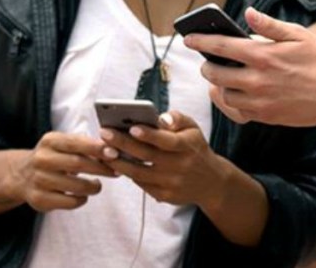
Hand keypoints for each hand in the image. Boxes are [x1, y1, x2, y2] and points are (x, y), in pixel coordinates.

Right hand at [16, 132, 115, 211]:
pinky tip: (83, 195)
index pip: (76, 143)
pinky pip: (70, 202)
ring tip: (97, 185)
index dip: (97, 148)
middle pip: (78, 164)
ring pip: (76, 186)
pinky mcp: (39, 199)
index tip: (114, 153)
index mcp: (50, 141)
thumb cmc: (54, 158)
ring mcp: (38, 180)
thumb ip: (85, 146)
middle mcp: (41, 159)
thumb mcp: (64, 145)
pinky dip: (81, 199)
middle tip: (116, 171)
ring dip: (93, 187)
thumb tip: (112, 150)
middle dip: (101, 168)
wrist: (22, 176)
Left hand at [99, 111, 229, 208]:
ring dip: (119, 161)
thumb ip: (177, 118)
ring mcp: (172, 183)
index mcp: (188, 146)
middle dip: (123, 143)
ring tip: (104, 150)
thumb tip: (160, 118)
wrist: (211, 182)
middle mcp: (180, 166)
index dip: (149, 135)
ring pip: (139, 172)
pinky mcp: (165, 196)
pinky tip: (116, 164)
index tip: (132, 127)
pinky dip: (128, 173)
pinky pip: (141, 184)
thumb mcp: (193, 128)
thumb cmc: (195, 149)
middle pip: (147, 155)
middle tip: (104, 134)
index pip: (166, 141)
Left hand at [184, 7, 315, 125]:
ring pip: (224, 94)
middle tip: (208, 61)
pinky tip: (235, 94)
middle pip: (215, 72)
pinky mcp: (265, 116)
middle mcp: (258, 80)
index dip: (200, 40)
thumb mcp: (297, 35)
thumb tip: (247, 13)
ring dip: (218, 85)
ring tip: (222, 78)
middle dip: (207, 65)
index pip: (220, 46)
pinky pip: (237, 111)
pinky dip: (231, 102)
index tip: (188, 38)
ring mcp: (260, 101)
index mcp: (263, 55)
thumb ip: (269, 25)